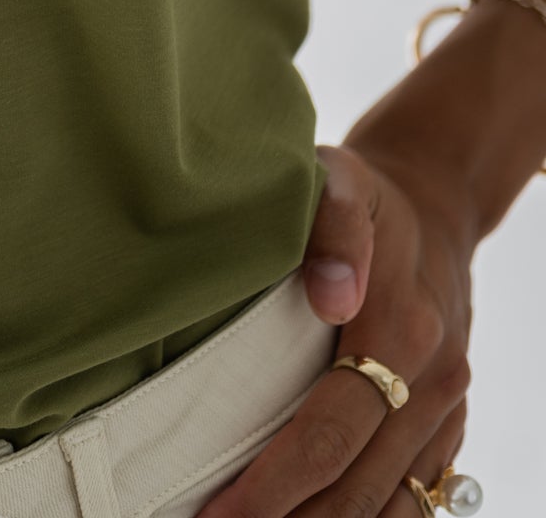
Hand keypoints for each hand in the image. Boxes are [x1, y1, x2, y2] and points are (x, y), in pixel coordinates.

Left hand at [192, 140, 475, 517]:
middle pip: (358, 486)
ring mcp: (446, 411)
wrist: (436, 203)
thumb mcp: (342, 182)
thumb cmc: (368, 196)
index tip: (219, 512)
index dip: (275, 483)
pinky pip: (418, 497)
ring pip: (391, 505)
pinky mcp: (448, 425)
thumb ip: (334, 225)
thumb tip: (333, 294)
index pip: (330, 432)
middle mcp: (432, 384)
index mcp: (401, 332)